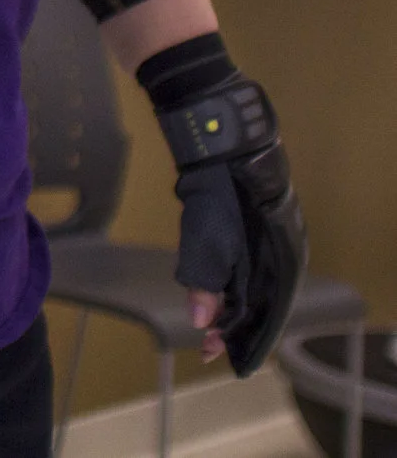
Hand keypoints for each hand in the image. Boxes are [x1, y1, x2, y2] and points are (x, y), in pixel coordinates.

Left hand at [164, 81, 305, 375]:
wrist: (219, 124)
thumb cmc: (218, 172)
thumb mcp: (207, 224)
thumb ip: (205, 272)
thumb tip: (201, 320)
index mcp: (281, 251)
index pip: (270, 308)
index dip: (252, 337)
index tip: (231, 362)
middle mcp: (285, 246)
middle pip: (264, 299)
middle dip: (240, 327)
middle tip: (210, 349)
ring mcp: (274, 232)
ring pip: (257, 283)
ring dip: (235, 307)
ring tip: (210, 330)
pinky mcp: (258, 222)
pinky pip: (251, 263)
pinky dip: (235, 283)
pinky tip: (219, 294)